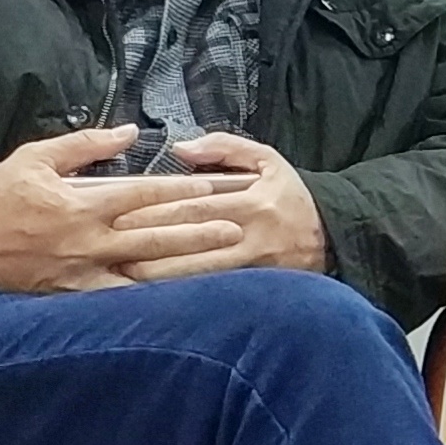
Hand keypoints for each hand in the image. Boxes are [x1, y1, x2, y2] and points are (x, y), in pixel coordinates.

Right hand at [0, 126, 249, 293]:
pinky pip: (118, 298)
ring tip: (217, 266)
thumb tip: (129, 131)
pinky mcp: (73, 293)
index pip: (143, 196)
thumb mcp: (37, 156)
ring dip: (182, 269)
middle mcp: (88, 241)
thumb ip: (86, 144)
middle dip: (197, 233)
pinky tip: (178, 299)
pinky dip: (148, 298)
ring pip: (143, 272)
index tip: (213, 187)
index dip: (181, 190)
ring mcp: (82, 271)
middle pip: (154, 237)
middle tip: (235, 229)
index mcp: (82, 204)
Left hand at [127, 133, 327, 278]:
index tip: (120, 218)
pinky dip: (184, 296)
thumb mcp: (267, 160)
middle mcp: (252, 237)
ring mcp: (255, 269)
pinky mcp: (257, 291)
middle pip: (190, 242)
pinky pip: (214, 293)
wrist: (335, 236)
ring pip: (199, 275)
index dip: (154, 214)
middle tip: (111, 249)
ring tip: (124, 276)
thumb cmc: (292, 198)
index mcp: (253, 202)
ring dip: (160, 277)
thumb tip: (181, 149)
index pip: (194, 208)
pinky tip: (157, 297)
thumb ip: (224, 147)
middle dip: (146, 247)